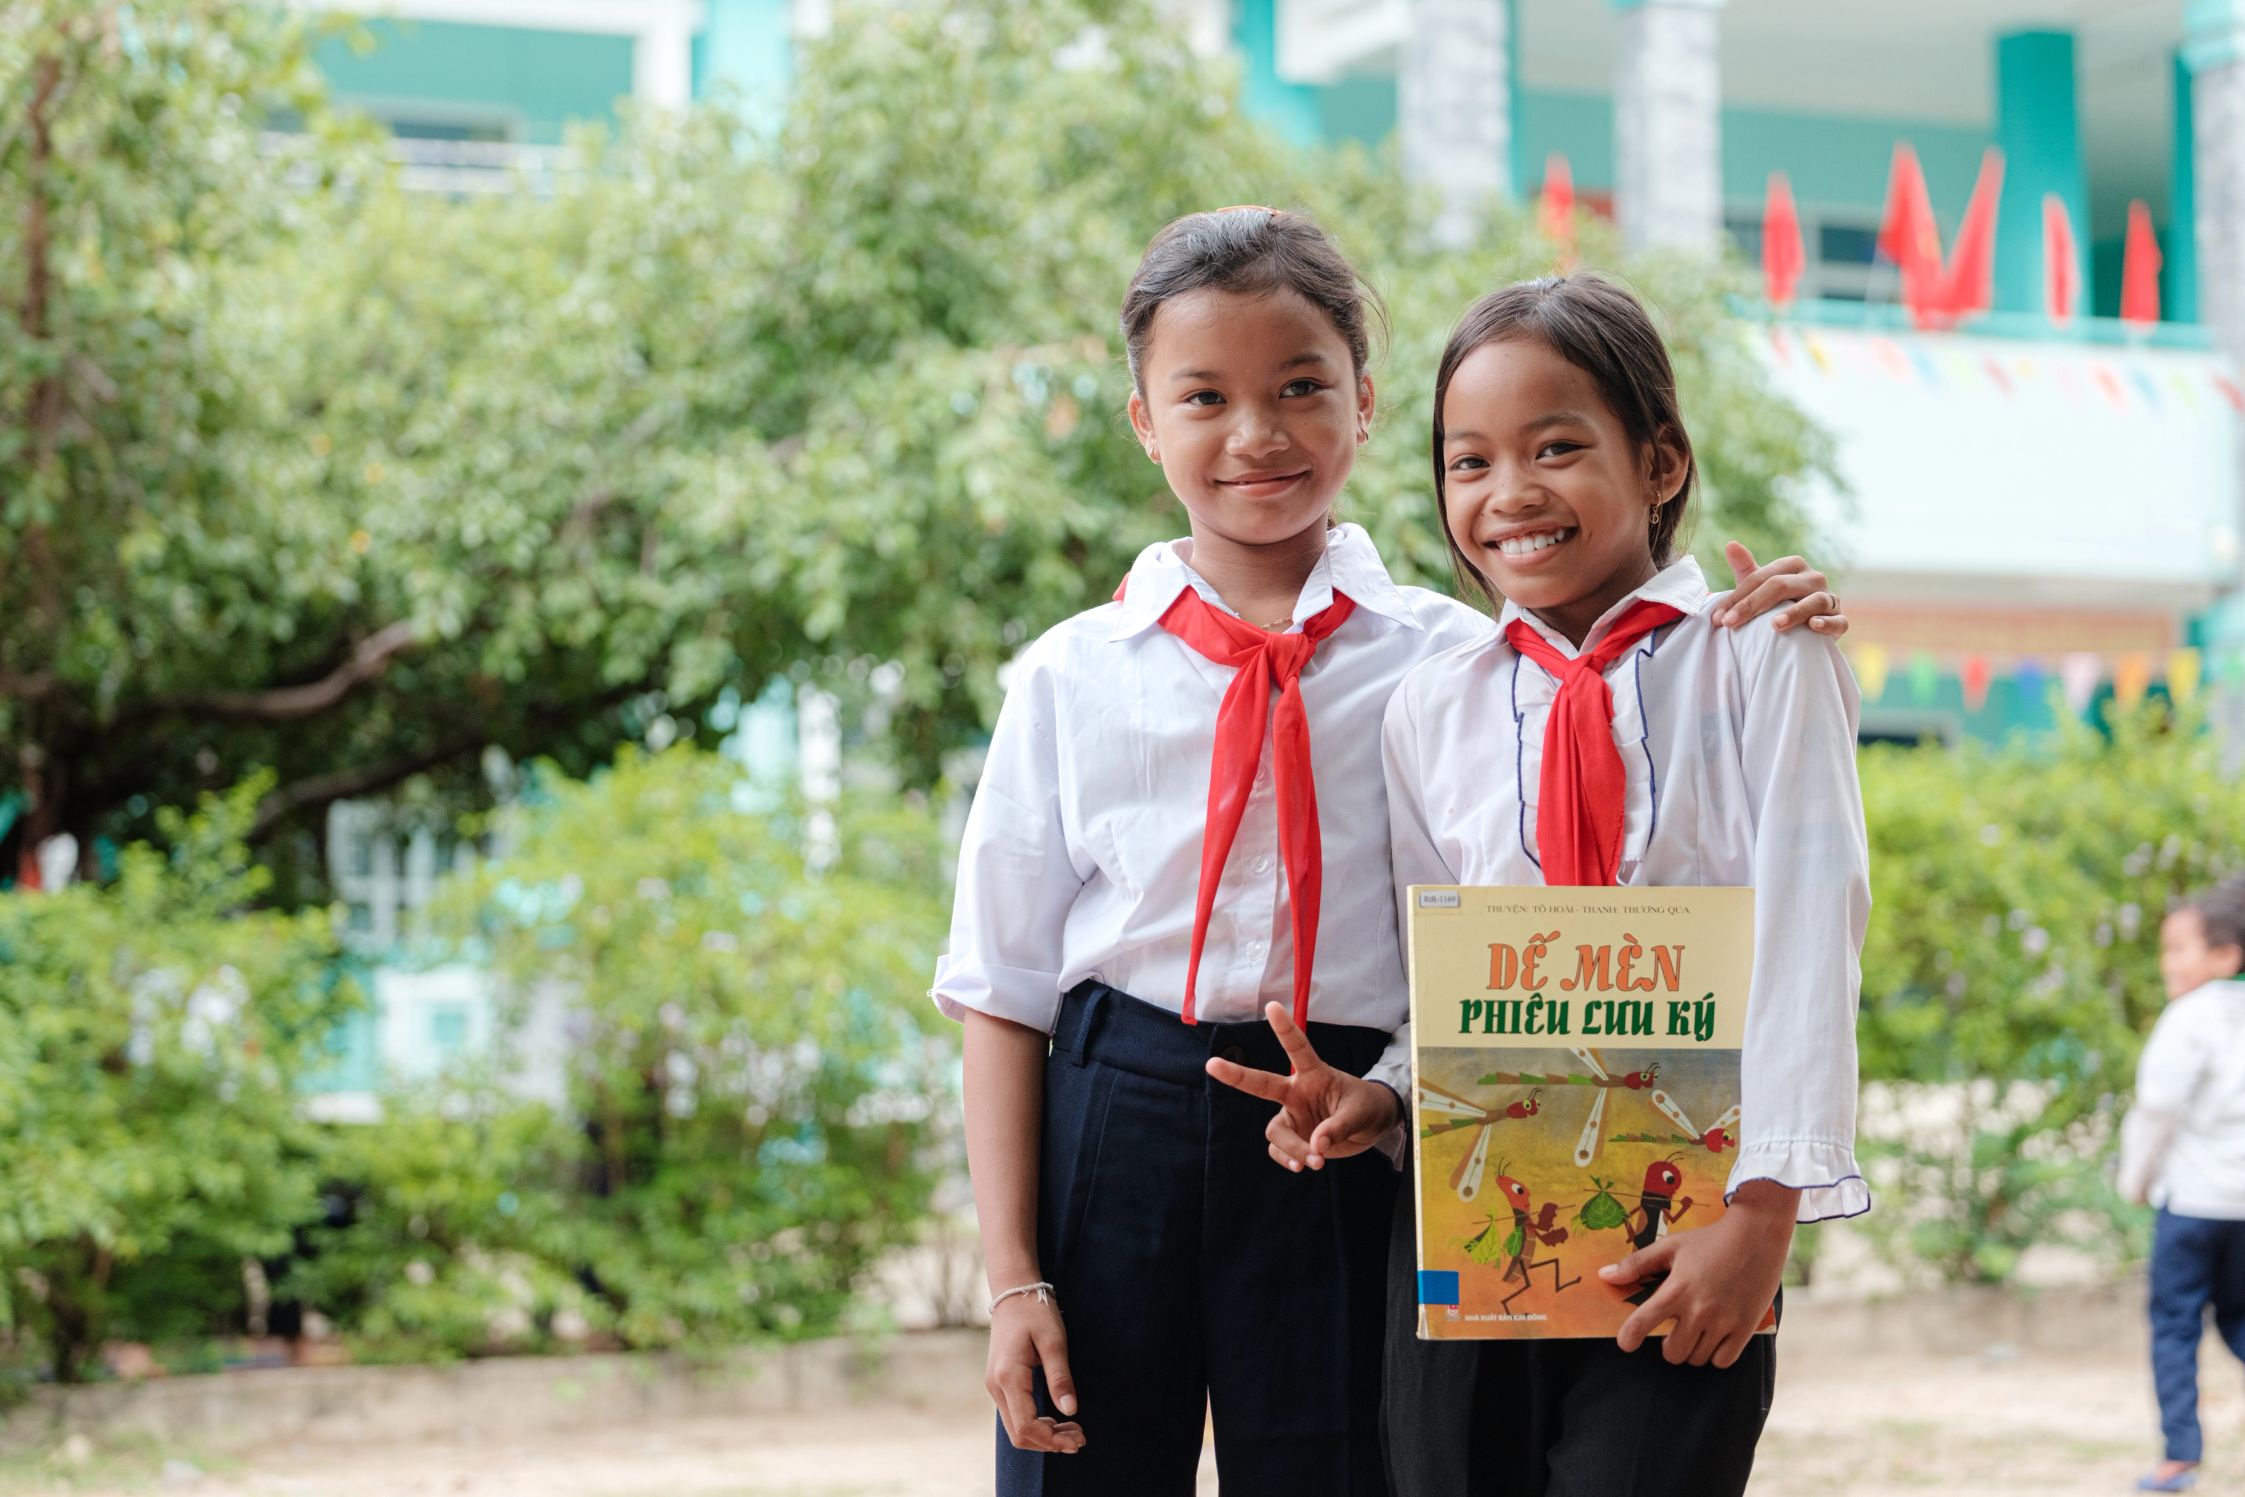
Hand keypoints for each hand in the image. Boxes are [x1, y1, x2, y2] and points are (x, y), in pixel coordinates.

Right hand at [985, 1292, 1084, 1452]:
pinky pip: (1016, 1414)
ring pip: (1016, 1427)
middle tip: (1080, 1438)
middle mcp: (996, 1386)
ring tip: (1073, 1430)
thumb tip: (1070, 1411)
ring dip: (1044, 1435)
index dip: (1052, 1440)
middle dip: (1049, 1442)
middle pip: (1018, 1434)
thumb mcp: (1054, 1341)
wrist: (1013, 1292)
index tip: (1078, 1441)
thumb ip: (1060, 1377)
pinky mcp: (1000, 1383)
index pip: (1027, 1425)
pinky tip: (1056, 1420)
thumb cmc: (1036, 1313)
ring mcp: (995, 1385)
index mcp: (1008, 1377)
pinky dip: (1036, 1424)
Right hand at [1205, 1002, 1401, 1171]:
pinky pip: (1279, 1150)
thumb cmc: (1366, 1107)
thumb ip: (1337, 1128)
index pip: (1298, 1049)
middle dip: (1236, 1075)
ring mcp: (1293, 1116)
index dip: (1284, 1029)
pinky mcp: (1294, 1137)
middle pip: (1261, 1084)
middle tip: (1211, 1064)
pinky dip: (1289, 1160)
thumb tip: (1315, 1147)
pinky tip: (1302, 1166)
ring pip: (1275, 1132)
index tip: (1272, 1006)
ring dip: (1292, 1149)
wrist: (1373, 1125)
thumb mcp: (1359, 1114)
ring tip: (1316, 1161)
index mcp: (1315, 1075)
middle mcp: (1297, 1093)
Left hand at [1600, 1181, 1796, 1367]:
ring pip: (1698, 1359)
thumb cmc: (1710, 1239)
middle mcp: (1699, 1310)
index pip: (1642, 1323)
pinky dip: (1716, 1355)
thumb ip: (1636, 1264)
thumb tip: (1604, 1276)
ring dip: (1693, 1350)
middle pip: (1673, 1353)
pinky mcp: (1746, 1327)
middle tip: (1675, 1332)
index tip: (1627, 1343)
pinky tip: (1716, 1339)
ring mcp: (1724, 1321)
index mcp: (1676, 1289)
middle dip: (1669, 1346)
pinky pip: (1723, 1361)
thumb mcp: (1670, 1246)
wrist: (1757, 1234)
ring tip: (1697, 1332)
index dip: (1628, 1338)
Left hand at [1709, 542, 1846, 636]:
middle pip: (1782, 586)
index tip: (1718, 618)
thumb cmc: (1777, 602)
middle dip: (1753, 605)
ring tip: (1775, 625)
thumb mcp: (1760, 585)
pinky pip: (1838, 620)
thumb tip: (1730, 544)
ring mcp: (1829, 598)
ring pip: (1814, 601)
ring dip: (1795, 612)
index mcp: (1792, 565)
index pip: (1761, 577)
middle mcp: (1813, 577)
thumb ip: (1745, 567)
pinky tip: (1814, 626)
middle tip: (1731, 624)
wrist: (1805, 627)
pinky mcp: (1840, 620)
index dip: (1738, 597)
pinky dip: (1828, 622)